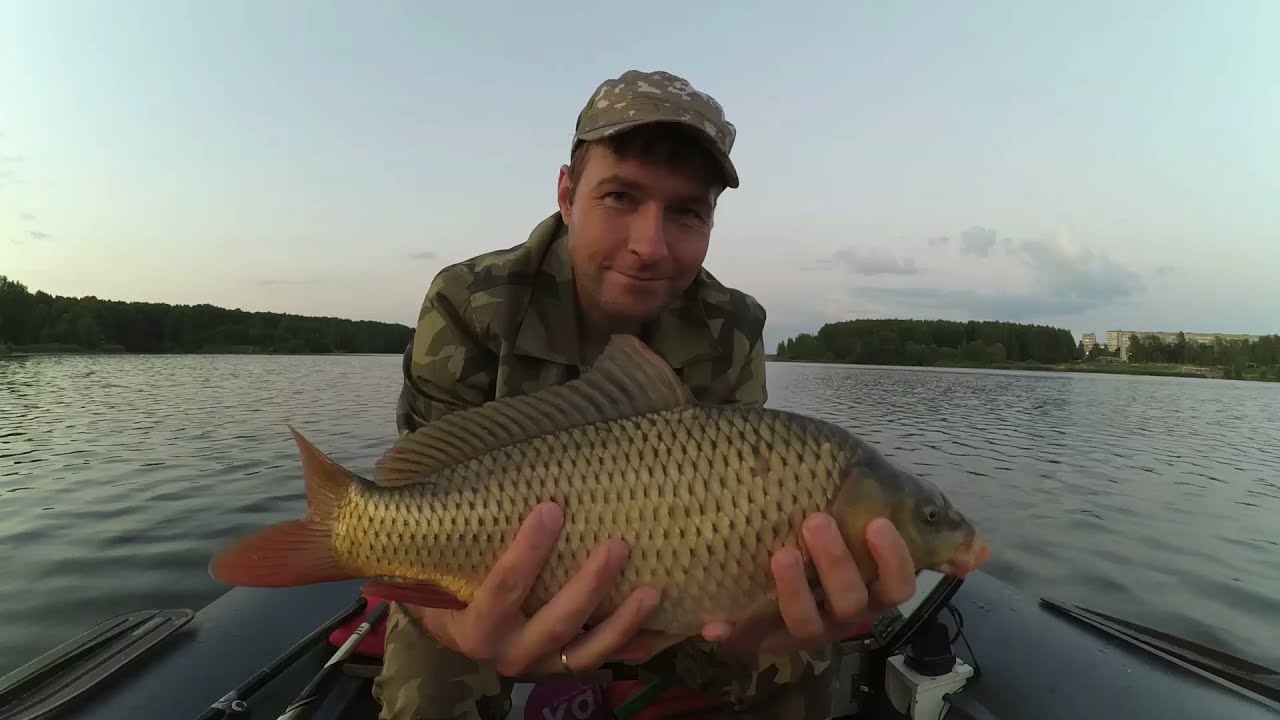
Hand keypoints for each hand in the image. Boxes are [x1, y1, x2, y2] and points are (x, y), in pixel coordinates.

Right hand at [403, 502, 683, 677]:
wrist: (456, 624)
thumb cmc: (445, 572)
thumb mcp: (422, 553)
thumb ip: (405, 517)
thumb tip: (328, 453)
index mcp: (471, 626)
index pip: (499, 591)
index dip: (525, 554)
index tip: (550, 507)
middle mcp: (511, 653)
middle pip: (555, 625)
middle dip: (588, 587)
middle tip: (617, 542)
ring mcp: (550, 662)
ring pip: (591, 651)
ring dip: (625, 621)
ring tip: (654, 587)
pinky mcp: (580, 663)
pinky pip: (620, 661)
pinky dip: (650, 644)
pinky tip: (682, 624)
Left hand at [705, 514, 916, 654]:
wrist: (761, 550)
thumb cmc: (819, 527)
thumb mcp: (852, 510)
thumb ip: (885, 508)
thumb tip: (973, 548)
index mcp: (871, 585)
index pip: (898, 584)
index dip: (892, 560)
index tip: (876, 524)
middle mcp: (843, 612)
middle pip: (852, 602)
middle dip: (837, 564)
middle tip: (816, 521)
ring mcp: (803, 626)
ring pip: (808, 623)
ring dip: (794, 590)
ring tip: (780, 553)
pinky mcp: (763, 636)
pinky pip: (747, 638)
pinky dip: (732, 630)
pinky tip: (714, 623)